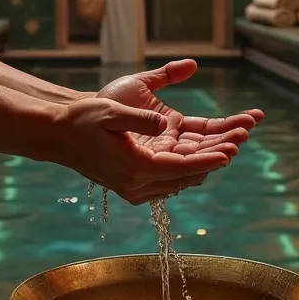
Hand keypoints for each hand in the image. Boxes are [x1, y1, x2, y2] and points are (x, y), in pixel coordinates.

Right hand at [97, 59, 263, 191]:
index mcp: (134, 167)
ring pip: (180, 179)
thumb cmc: (82, 120)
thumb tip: (167, 124)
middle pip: (186, 175)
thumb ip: (141, 119)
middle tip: (241, 140)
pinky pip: (169, 179)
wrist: (57, 135)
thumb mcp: (111, 111)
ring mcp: (134, 188)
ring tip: (231, 144)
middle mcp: (136, 184)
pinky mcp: (133, 185)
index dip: (210, 159)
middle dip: (215, 157)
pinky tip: (204, 154)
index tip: (233, 150)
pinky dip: (189, 167)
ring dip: (205, 162)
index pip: (181, 167)